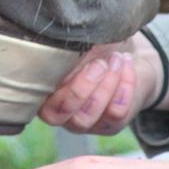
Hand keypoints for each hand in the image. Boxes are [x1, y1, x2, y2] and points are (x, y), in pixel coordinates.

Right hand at [38, 32, 166, 134]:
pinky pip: (115, 113)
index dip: (58, 84)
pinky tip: (126, 64)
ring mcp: (85, 123)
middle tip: (100, 63)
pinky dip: (124, 86)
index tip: (76, 57)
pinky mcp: (109, 125)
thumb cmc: (95, 47)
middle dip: (82, 88)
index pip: (42, 102)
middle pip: (61, 115)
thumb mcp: (80, 44)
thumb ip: (68, 51)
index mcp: (46, 92)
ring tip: (116, 59)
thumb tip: (63, 43)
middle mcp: (61, 113)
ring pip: (87, 117)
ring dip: (105, 86)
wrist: (125, 54)